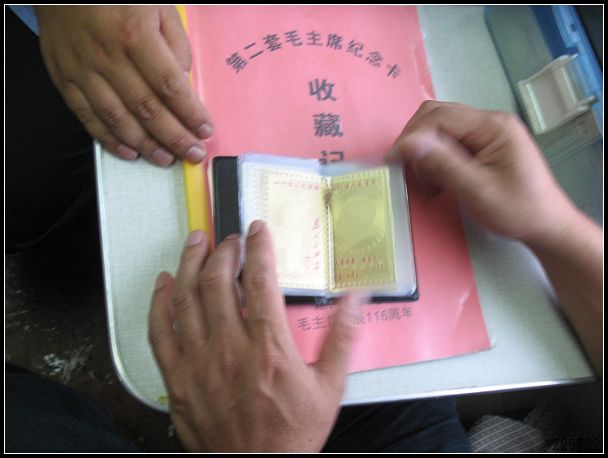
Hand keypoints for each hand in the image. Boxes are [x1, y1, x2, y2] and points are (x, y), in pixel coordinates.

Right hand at [36, 6, 211, 165]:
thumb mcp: (159, 5)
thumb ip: (175, 44)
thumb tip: (183, 82)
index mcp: (135, 34)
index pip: (169, 86)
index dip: (190, 113)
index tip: (205, 130)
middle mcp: (108, 56)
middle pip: (147, 109)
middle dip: (174, 137)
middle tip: (192, 154)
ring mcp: (83, 69)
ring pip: (118, 119)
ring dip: (145, 145)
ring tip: (166, 159)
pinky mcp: (63, 77)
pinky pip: (87, 116)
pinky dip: (108, 138)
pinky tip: (129, 152)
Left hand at [149, 221, 358, 451]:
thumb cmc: (293, 432)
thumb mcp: (330, 386)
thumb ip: (342, 337)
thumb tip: (356, 298)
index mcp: (269, 348)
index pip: (261, 281)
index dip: (259, 247)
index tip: (257, 229)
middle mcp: (230, 349)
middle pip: (218, 282)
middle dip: (224, 251)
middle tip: (230, 239)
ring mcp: (198, 363)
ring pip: (186, 298)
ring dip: (189, 263)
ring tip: (196, 241)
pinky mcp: (178, 379)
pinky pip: (160, 332)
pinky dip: (159, 302)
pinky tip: (164, 283)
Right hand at [386, 101, 576, 246]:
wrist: (547, 226)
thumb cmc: (517, 211)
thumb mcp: (478, 191)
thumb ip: (443, 164)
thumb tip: (409, 144)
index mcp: (492, 126)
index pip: (440, 117)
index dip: (412, 137)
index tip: (392, 162)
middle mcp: (489, 122)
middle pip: (437, 116)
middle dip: (415, 141)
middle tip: (404, 170)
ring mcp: (486, 132)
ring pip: (440, 129)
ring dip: (424, 151)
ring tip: (424, 179)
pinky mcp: (483, 146)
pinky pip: (449, 142)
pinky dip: (434, 158)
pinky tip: (436, 180)